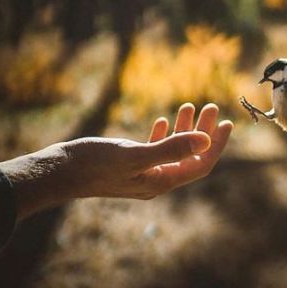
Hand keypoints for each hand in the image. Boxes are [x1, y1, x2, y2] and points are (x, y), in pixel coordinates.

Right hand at [0, 103, 232, 219]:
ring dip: (184, 128)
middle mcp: (156, 180)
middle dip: (203, 131)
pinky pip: (154, 149)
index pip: (200, 165)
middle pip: (190, 156)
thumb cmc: (94, 164)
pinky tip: (161, 120)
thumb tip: (206, 140)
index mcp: (161, 182)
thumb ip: (171, 149)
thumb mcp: (135, 155)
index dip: (216, 144)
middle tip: (211, 107)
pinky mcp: (129, 164)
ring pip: (173, 150)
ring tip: (189, 105)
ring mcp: (142, 173)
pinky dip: (163, 134)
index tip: (227, 122)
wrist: (59, 171)